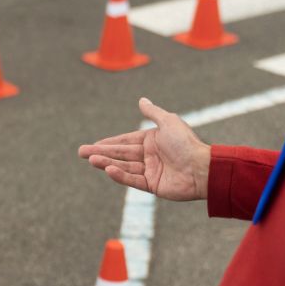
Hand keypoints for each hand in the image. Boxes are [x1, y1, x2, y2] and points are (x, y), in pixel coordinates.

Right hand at [78, 97, 210, 201]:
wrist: (203, 168)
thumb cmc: (187, 143)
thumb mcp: (169, 122)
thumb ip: (153, 112)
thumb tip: (141, 100)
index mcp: (152, 141)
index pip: (125, 141)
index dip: (108, 142)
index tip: (93, 145)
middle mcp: (149, 156)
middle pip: (120, 154)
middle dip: (101, 153)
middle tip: (81, 152)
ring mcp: (150, 171)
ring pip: (124, 166)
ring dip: (106, 163)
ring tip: (91, 160)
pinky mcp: (153, 186)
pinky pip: (133, 180)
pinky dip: (120, 175)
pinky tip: (108, 169)